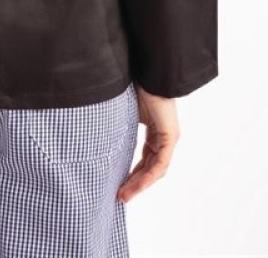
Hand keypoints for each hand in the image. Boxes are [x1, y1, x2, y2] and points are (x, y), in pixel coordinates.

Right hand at [117, 82, 179, 201]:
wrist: (148, 72)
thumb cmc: (135, 85)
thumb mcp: (125, 112)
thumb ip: (119, 126)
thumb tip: (96, 132)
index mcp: (154, 130)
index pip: (145, 159)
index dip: (132, 173)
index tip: (118, 184)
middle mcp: (163, 136)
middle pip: (150, 168)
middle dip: (134, 183)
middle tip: (119, 195)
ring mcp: (168, 137)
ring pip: (156, 170)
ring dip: (140, 184)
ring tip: (124, 195)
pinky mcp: (170, 136)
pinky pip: (160, 164)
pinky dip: (148, 176)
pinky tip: (136, 185)